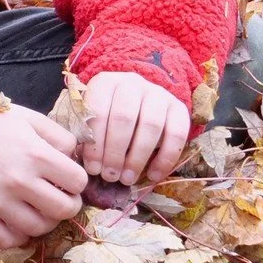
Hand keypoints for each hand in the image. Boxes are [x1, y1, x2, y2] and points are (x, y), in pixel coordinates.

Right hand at [0, 105, 86, 248]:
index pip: (78, 182)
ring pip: (39, 229)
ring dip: (43, 221)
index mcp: (36, 154)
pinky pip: (8, 241)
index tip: (65, 178)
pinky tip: (14, 220)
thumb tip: (74, 160)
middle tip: (56, 197)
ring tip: (35, 208)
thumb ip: (59, 136)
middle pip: (64, 210)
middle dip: (67, 204)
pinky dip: (17, 235)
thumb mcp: (29, 118)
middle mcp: (19, 180)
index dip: (75, 180)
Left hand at [82, 71, 191, 186]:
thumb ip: (87, 134)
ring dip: (138, 157)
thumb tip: (84, 164)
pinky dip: (165, 159)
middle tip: (110, 176)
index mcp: (105, 82)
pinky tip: (153, 176)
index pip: (98, 112)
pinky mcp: (179, 108)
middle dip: (115, 153)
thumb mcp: (92, 117)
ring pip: (150, 125)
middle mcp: (132, 83)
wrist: (140, 100)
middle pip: (124, 118)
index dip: (95, 143)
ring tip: (127, 179)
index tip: (92, 168)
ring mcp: (158, 94)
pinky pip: (177, 135)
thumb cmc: (108, 115)